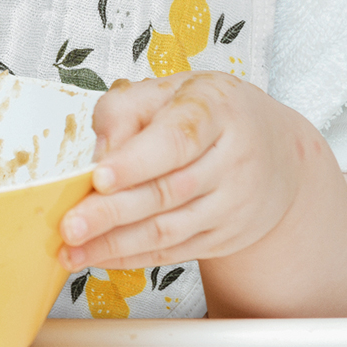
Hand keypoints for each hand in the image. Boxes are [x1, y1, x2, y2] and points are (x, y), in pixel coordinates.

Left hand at [58, 72, 309, 270]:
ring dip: (115, 244)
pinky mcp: (225, 237)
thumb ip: (127, 109)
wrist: (276, 153)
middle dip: (112, 212)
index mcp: (217, 110)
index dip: (136, 161)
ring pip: (169, 229)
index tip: (98, 177)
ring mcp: (232, 204)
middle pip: (168, 191)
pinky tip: (99, 257)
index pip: (176, 140)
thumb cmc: (212, 113)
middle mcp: (232, 160)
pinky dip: (132, 257)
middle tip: (70, 225)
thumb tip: (99, 152)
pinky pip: (173, 251)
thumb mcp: (173, 89)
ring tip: (73, 249)